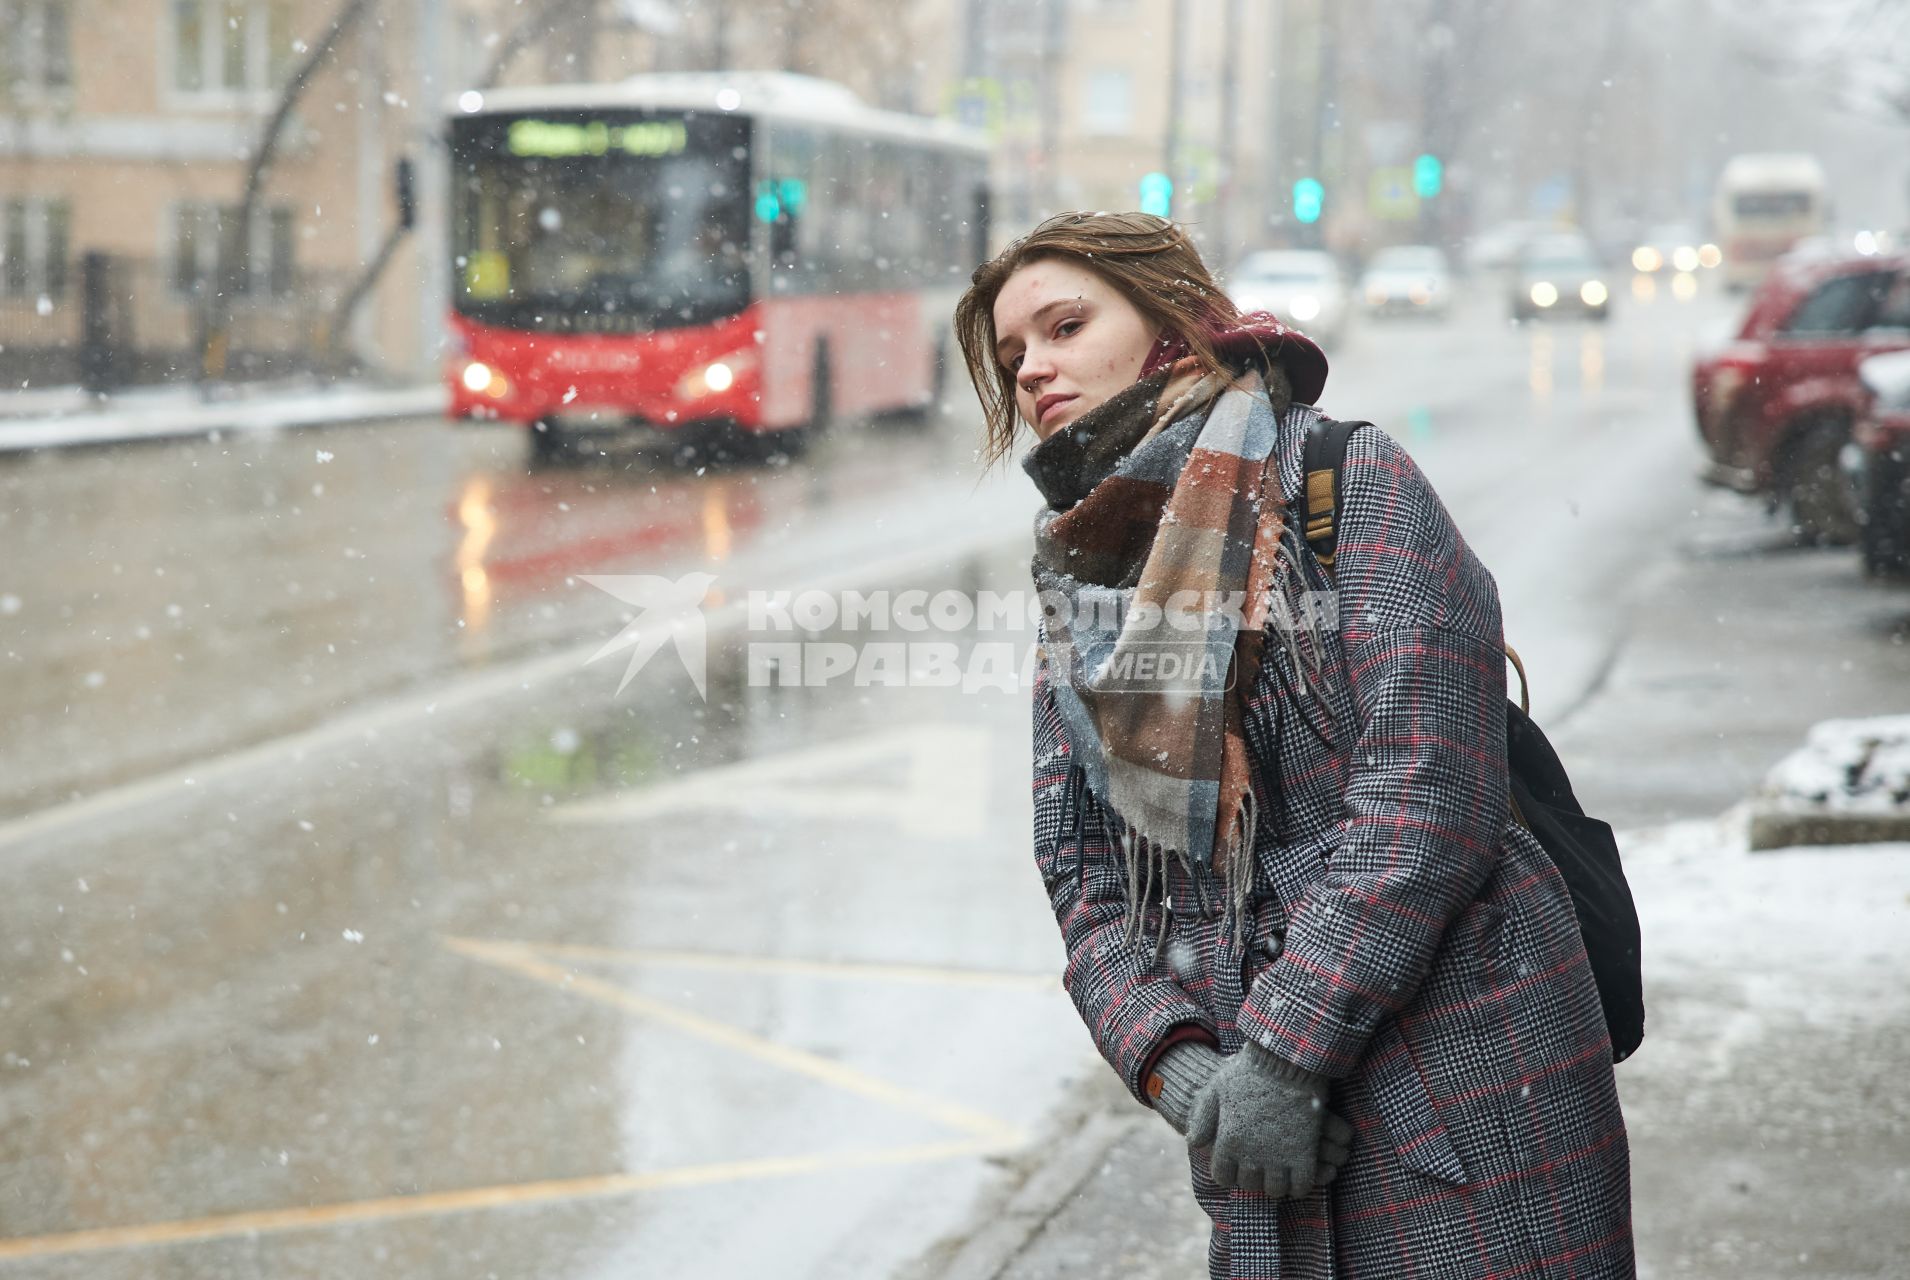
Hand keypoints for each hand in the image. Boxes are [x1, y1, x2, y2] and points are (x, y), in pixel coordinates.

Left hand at [1186, 1040, 1335, 1196]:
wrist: (1285, 1062)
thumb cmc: (1249, 1072)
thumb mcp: (1217, 1090)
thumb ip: (1204, 1119)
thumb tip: (1193, 1142)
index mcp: (1228, 1141)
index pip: (1223, 1177)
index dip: (1229, 1173)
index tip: (1237, 1167)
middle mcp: (1251, 1155)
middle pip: (1250, 1184)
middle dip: (1253, 1177)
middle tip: (1261, 1167)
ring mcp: (1279, 1158)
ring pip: (1276, 1190)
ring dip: (1277, 1183)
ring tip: (1280, 1172)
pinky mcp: (1304, 1155)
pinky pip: (1302, 1185)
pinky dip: (1301, 1185)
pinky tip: (1299, 1175)